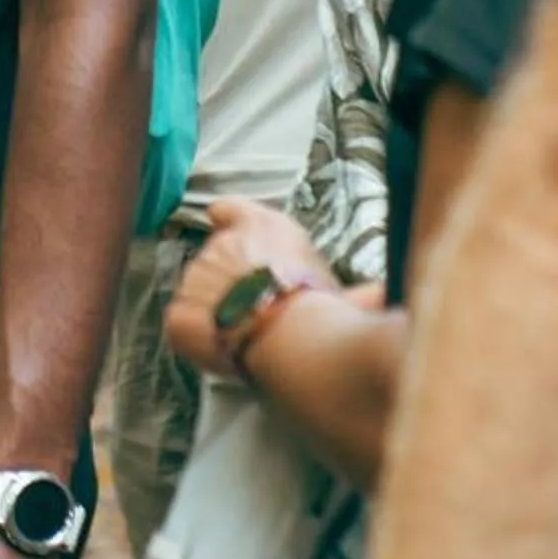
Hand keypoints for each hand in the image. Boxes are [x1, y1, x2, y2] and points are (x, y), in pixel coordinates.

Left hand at [165, 199, 335, 379]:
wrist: (288, 334)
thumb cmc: (319, 303)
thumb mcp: (336, 278)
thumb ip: (339, 273)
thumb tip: (377, 291)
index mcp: (257, 227)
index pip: (229, 211)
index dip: (228, 223)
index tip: (224, 225)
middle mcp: (219, 244)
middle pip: (216, 258)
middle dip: (231, 280)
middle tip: (259, 308)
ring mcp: (194, 279)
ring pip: (199, 291)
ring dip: (215, 308)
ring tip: (249, 332)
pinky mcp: (180, 314)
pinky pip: (183, 323)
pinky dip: (197, 335)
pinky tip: (222, 348)